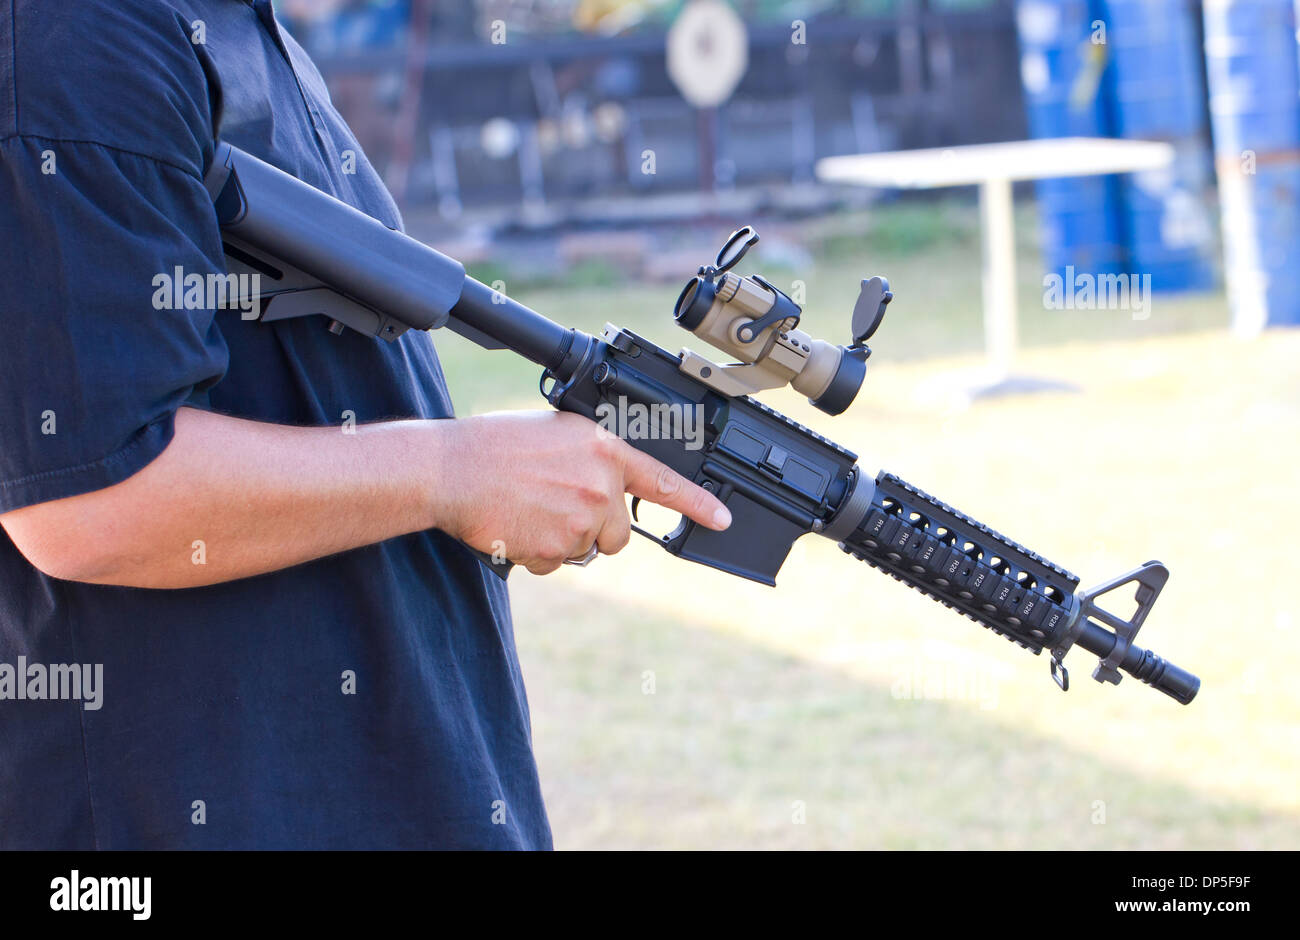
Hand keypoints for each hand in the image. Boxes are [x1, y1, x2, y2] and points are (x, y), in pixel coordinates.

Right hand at [433, 411, 731, 575]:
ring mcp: (581, 519)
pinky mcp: (557, 549)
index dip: (698, 505)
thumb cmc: (496, 446)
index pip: (664, 482)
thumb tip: (609, 490)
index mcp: (604, 450)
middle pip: (618, 534)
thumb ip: (594, 459)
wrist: (452, 469)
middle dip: (593, 530)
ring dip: (559, 540)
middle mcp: (600, 485)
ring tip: (526, 509)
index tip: (722, 521)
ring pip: (584, 550)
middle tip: (553, 506)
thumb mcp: (558, 435)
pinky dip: (536, 554)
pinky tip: (516, 526)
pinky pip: (556, 564)